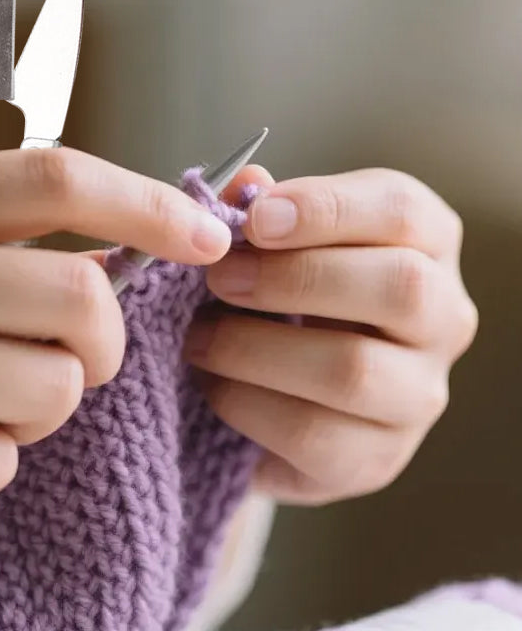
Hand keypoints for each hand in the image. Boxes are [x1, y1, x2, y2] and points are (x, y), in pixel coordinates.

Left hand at [185, 166, 477, 503]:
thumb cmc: (283, 294)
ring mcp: (418, 395)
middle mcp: (442, 317)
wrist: (281, 389)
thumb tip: (245, 181)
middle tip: (219, 278)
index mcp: (424, 244)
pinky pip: (313, 434)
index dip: (324, 208)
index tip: (253, 219)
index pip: (402, 210)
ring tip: (197, 337)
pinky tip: (211, 385)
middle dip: (292, 279)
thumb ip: (259, 210)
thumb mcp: (272, 242)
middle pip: (400, 288)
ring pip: (353, 370)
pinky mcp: (377, 458)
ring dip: (253, 348)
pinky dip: (245, 405)